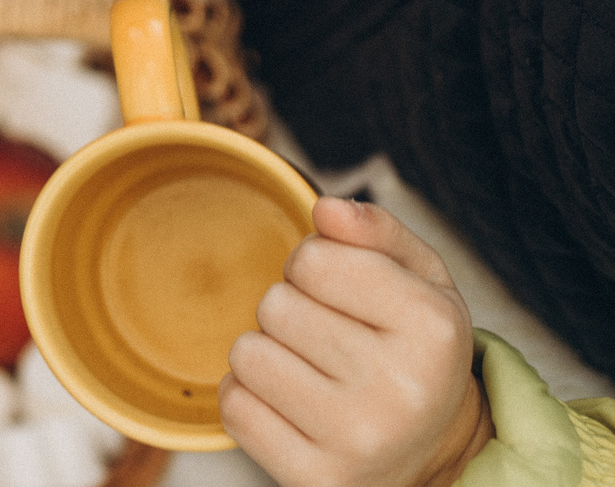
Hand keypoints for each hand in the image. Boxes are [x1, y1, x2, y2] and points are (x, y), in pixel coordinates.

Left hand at [220, 197, 493, 486]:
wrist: (433, 454)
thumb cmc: (414, 352)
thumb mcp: (421, 281)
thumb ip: (377, 231)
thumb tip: (327, 209)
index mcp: (433, 327)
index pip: (313, 258)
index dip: (315, 267)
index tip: (344, 295)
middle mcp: (401, 388)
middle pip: (275, 304)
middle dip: (292, 311)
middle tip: (332, 340)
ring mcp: (358, 439)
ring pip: (247, 353)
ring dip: (267, 354)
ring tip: (314, 373)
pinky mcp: (317, 478)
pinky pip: (233, 406)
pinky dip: (250, 399)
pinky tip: (293, 407)